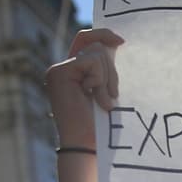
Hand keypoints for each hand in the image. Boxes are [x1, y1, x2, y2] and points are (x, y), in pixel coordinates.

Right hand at [44, 28, 123, 150]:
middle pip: (95, 45)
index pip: (86, 41)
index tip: (122, 41)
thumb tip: (117, 44)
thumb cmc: (101, 127)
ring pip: (97, 54)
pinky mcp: (60, 73)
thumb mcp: (107, 92)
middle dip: (111, 70)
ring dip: (107, 80)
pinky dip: (100, 81)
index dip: (103, 35)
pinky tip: (96, 100)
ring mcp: (59, 70)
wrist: (87, 147)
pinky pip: (93, 62)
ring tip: (102, 103)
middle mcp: (63, 69)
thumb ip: (106, 70)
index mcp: (73, 73)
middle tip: (111, 96)